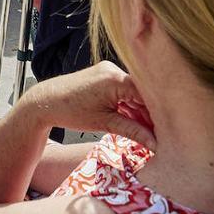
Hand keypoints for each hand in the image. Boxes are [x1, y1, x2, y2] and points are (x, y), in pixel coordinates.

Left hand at [25, 61, 155, 148]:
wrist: (45, 101)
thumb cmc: (71, 112)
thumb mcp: (105, 123)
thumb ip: (132, 131)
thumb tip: (155, 144)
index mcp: (115, 79)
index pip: (147, 94)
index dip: (159, 112)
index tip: (169, 129)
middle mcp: (113, 70)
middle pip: (142, 92)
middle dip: (150, 112)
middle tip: (160, 133)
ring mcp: (108, 70)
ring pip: (134, 91)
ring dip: (140, 109)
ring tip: (148, 130)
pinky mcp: (104, 75)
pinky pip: (124, 89)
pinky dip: (129, 103)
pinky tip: (135, 120)